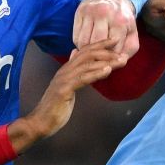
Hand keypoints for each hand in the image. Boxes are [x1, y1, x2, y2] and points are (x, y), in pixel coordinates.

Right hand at [7, 42, 127, 151]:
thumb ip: (74, 75)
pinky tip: (108, 71)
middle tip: (123, 54)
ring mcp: (63, 79)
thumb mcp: (67, 88)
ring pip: (87, 64)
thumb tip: (78, 60)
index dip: (100, 45)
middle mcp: (65, 70)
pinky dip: (96, 73)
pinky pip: (82, 78)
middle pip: (88, 54)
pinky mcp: (64, 89)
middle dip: (107, 52)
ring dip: (106, 62)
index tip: (116, 41)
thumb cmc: (55, 108)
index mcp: (66, 69)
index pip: (84, 51)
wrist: (40, 122)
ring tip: (121, 61)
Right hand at [73, 0, 139, 58]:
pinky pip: (76, 37)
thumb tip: (120, 61)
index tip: (112, 59)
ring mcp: (90, 12)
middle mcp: (104, 14)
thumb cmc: (123, 20)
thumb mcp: (132, 34)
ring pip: (83, 42)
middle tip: (101, 58)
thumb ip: (128, 50)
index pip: (113, 49)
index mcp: (120, 21)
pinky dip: (80, 45)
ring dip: (87, 51)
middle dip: (98, 56)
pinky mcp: (80, 12)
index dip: (112, 58)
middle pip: (96, 45)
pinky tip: (87, 44)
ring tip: (93, 52)